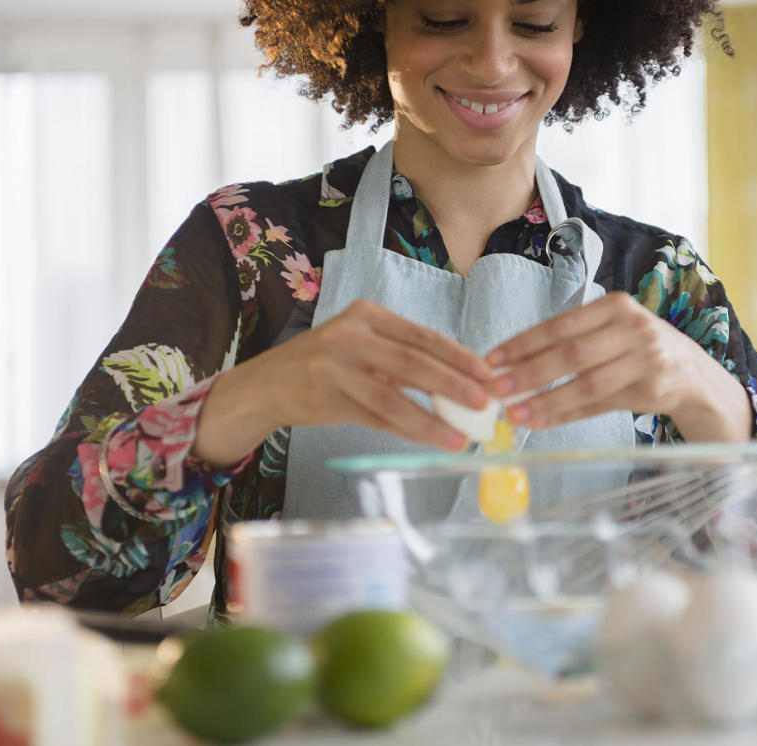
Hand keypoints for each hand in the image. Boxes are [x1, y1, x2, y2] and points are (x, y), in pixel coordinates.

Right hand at [194, 299, 490, 464]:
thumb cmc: (328, 366)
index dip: (459, 356)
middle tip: (484, 405)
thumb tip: (462, 381)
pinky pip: (375, 418)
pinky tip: (429, 441)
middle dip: (453, 386)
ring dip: (432, 419)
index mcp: (368, 315)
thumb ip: (403, 358)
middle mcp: (351, 334)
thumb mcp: (364, 347)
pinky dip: (406, 431)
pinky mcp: (325, 396)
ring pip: (394, 395)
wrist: (267, 384)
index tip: (489, 374)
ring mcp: (335, 365)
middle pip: (413, 363)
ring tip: (460, 436)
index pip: (423, 336)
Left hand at [484, 292, 753, 441]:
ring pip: (586, 383)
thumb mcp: (612, 333)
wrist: (695, 375)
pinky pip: (600, 405)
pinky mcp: (653, 390)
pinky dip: (568, 415)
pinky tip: (542, 423)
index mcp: (615, 306)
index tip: (492, 360)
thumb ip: (572, 343)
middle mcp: (634, 328)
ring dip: (546, 401)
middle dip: (528, 373)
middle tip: (496, 390)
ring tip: (515, 414)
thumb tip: (512, 367)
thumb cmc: (640, 351)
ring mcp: (646, 359)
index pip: (560, 325)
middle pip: (571, 353)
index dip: (523, 343)